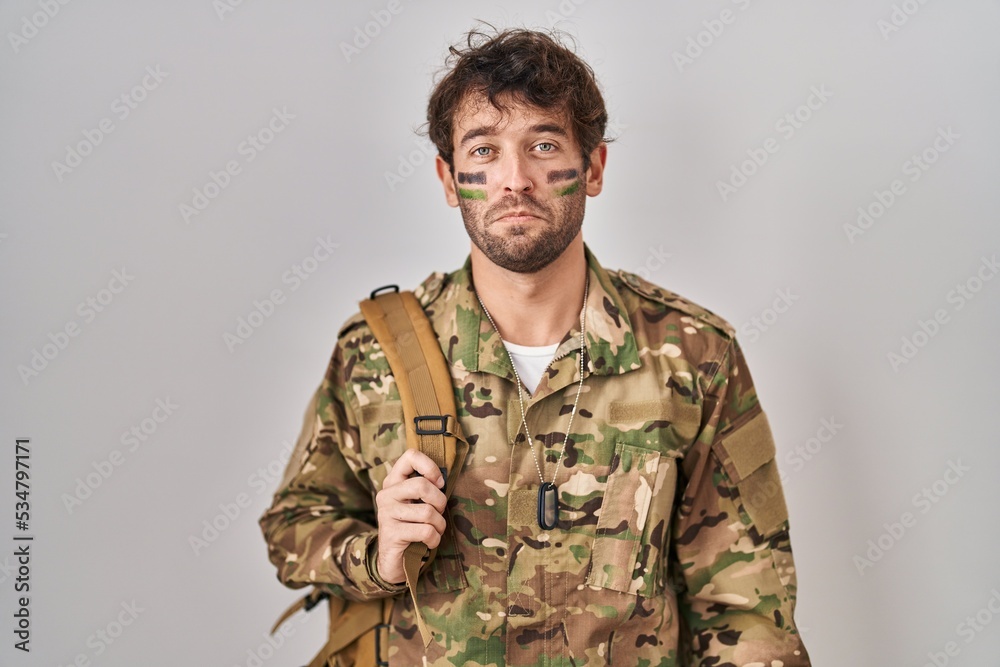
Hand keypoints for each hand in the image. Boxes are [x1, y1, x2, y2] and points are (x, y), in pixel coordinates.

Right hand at [374, 449, 446, 584]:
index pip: (410, 456)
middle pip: (422, 485)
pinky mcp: (391, 533)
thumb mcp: (417, 504)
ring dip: (439, 525)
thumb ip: (426, 488)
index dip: (430, 467)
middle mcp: (386, 494)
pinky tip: (430, 542)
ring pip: (428, 512)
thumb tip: (444, 479)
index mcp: (394, 481)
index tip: (439, 483)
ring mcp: (386, 513)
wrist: (395, 561)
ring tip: (435, 531)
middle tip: (439, 514)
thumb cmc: (413, 526)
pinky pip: (425, 531)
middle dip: (440, 502)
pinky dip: (435, 539)